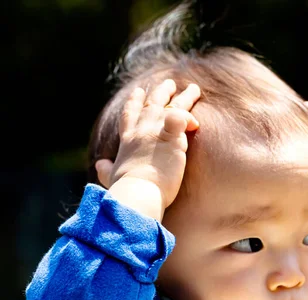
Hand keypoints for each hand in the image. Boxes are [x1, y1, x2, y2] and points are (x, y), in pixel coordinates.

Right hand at [95, 79, 200, 220]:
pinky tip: (196, 120)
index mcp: (127, 140)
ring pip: (172, 107)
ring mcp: (156, 133)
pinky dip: (187, 117)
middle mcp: (141, 132)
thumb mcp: (111, 176)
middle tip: (169, 83)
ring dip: (184, 97)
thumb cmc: (125, 189)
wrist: (136, 194)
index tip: (138, 91)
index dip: (134, 102)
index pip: (130, 115)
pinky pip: (181, 119)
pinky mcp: (172, 139)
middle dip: (161, 92)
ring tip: (194, 89)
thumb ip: (106, 170)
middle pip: (153, 105)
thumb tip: (98, 165)